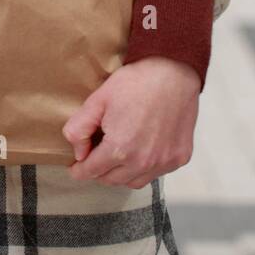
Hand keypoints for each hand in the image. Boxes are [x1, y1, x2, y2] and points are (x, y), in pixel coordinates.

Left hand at [62, 56, 199, 187]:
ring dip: (121, 174)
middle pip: (112, 180)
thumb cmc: (137, 82)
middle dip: (99, 172)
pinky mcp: (179, 158)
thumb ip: (79, 129)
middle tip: (94, 159)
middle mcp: (142, 162)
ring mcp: (163, 162)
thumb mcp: (98, 99)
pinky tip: (141, 152)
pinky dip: (145, 168)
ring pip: (134, 181)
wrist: (174, 73)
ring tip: (117, 158)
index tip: (75, 169)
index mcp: (119, 149)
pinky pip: (155, 173)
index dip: (80, 170)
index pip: (92, 171)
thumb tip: (79, 153)